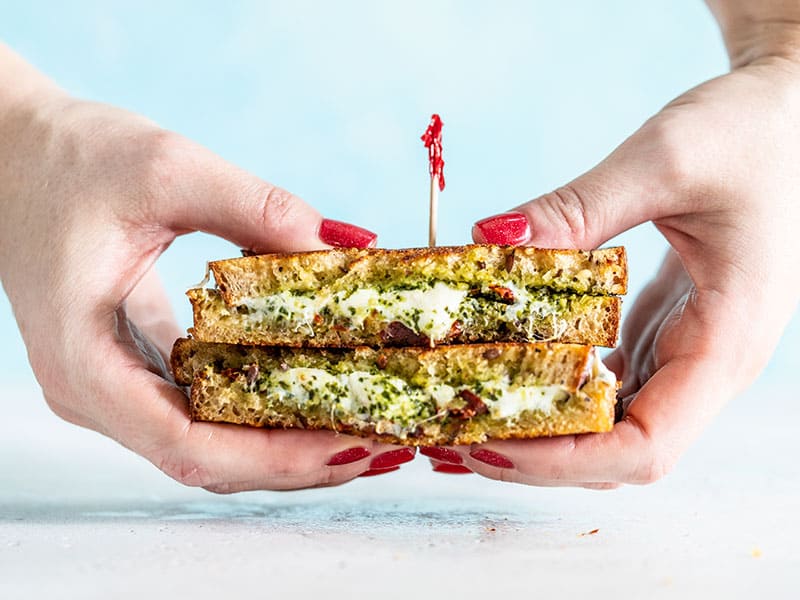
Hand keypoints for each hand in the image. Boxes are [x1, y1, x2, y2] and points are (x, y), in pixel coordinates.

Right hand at [0, 79, 410, 491]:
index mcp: (85, 361)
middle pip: (209, 460)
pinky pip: (207, 410)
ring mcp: (115, 386)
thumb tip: (341, 247)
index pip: (187, 444)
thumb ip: (256, 206)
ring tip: (366, 428)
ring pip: (211, 444)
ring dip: (289, 445)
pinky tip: (318, 395)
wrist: (14, 154)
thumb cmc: (70, 160)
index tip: (350, 444)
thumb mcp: (166, 167)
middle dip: (299, 460)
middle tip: (381, 443)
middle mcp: (97, 393)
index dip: (276, 458)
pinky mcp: (136, 366)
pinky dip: (264, 414)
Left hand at [455, 55, 799, 486]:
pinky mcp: (666, 332)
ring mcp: (688, 352)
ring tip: (471, 409)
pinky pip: (610, 386)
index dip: (562, 461)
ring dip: (542, 428)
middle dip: (538, 454)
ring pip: (613, 426)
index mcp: (726, 340)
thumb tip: (489, 238)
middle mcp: (709, 364)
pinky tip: (510, 371)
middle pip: (620, 451)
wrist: (791, 117)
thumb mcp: (664, 160)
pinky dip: (558, 390)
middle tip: (456, 431)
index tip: (489, 443)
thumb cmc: (750, 133)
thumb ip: (576, 208)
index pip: (644, 446)